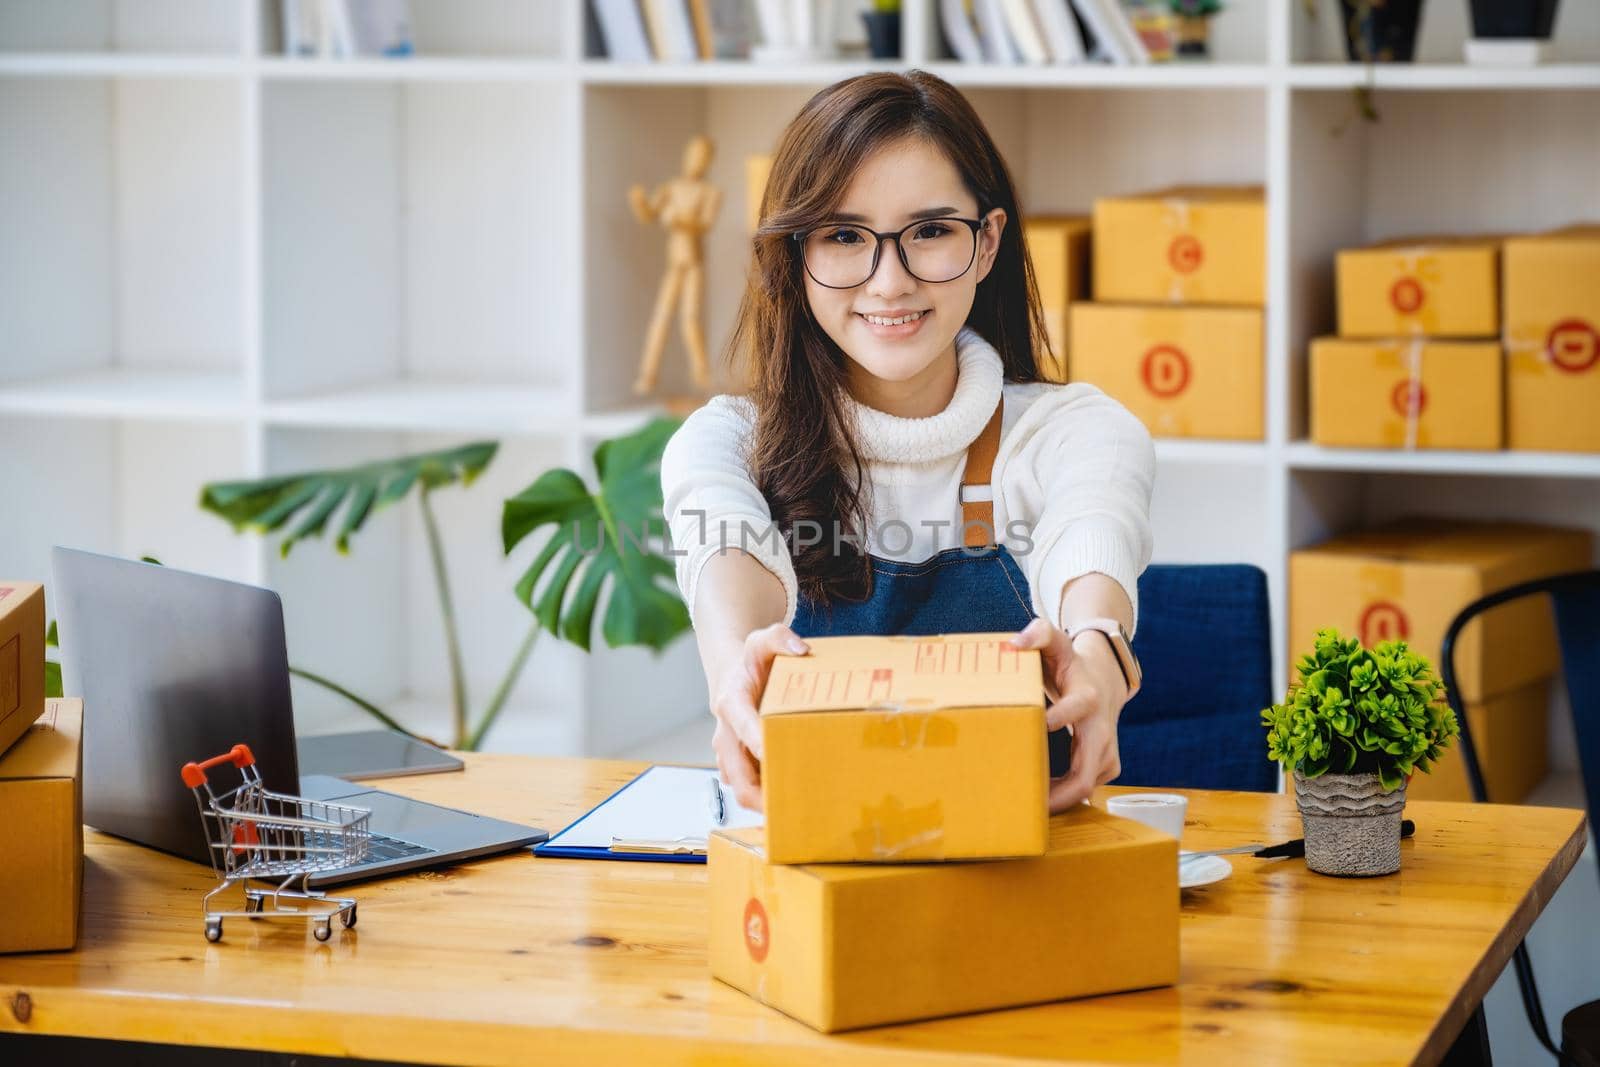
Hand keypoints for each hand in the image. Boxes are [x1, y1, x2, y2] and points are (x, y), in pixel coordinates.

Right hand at [709, 623, 808, 811]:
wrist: (732, 674)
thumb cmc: (751, 661)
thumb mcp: (762, 640)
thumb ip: (779, 638)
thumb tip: (802, 649)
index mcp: (731, 702)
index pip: (742, 725)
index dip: (757, 742)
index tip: (774, 755)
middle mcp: (725, 732)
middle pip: (735, 772)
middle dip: (759, 793)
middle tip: (786, 807)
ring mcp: (728, 751)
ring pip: (738, 785)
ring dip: (762, 801)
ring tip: (792, 814)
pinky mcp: (735, 762)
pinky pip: (745, 784)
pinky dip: (763, 796)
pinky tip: (788, 804)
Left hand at [1007, 617, 1129, 812]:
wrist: (1104, 680)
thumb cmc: (1071, 665)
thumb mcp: (1057, 643)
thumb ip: (1038, 634)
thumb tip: (1014, 643)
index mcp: (1087, 697)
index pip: (1075, 709)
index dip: (1056, 719)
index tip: (1033, 730)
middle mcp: (1102, 729)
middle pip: (1085, 772)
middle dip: (1056, 793)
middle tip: (1022, 801)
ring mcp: (1107, 751)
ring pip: (1086, 787)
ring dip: (1057, 801)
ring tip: (1024, 808)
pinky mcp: (1106, 765)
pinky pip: (1085, 789)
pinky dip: (1063, 799)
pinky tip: (1038, 801)